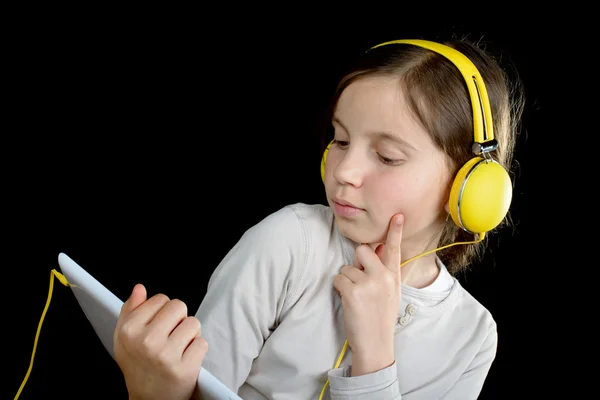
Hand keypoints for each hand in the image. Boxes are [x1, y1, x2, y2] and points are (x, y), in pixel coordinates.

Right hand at [114, 284, 207, 399]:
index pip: (161, 299)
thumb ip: (130, 310)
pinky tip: (185, 359)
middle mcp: (147, 341)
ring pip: (193, 323)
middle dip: (178, 319)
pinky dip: (197, 349)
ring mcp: (166, 356)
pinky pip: (202, 343)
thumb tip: (139, 287)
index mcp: (130, 330)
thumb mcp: (124, 337)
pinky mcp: (185, 369)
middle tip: (170, 336)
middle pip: (179, 306)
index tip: (158, 326)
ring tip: (178, 348)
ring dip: (189, 334)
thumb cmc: (138, 364)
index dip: (163, 311)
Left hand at [333, 214, 403, 375]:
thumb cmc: (380, 318)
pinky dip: (339, 289)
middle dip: (355, 263)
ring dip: (346, 281)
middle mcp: (383, 277)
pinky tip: (348, 302)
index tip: (397, 215)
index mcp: (394, 277)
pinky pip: (338, 279)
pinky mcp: (352, 292)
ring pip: (346, 268)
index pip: (394, 249)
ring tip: (356, 299)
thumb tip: (377, 249)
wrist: (375, 345)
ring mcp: (368, 283)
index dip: (394, 231)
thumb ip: (385, 272)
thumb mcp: (391, 293)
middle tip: (359, 282)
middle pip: (362, 250)